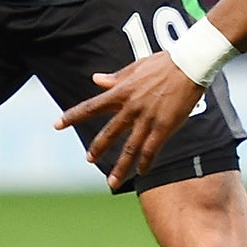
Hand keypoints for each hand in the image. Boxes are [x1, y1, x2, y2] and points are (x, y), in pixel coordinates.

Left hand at [55, 52, 205, 189]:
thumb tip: (96, 79)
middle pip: (109, 133)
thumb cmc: (163, 63)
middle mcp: (131, 108)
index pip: (91, 107)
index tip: (56, 124)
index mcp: (121, 92)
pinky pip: (152, 149)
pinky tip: (141, 172)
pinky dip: (145, 162)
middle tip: (88, 159)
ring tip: (111, 182)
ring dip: (120, 167)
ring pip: (130, 148)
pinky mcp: (164, 127)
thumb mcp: (135, 67)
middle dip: (97, 148)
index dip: (72, 116)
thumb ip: (115, 77)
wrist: (189, 66)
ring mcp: (147, 119)